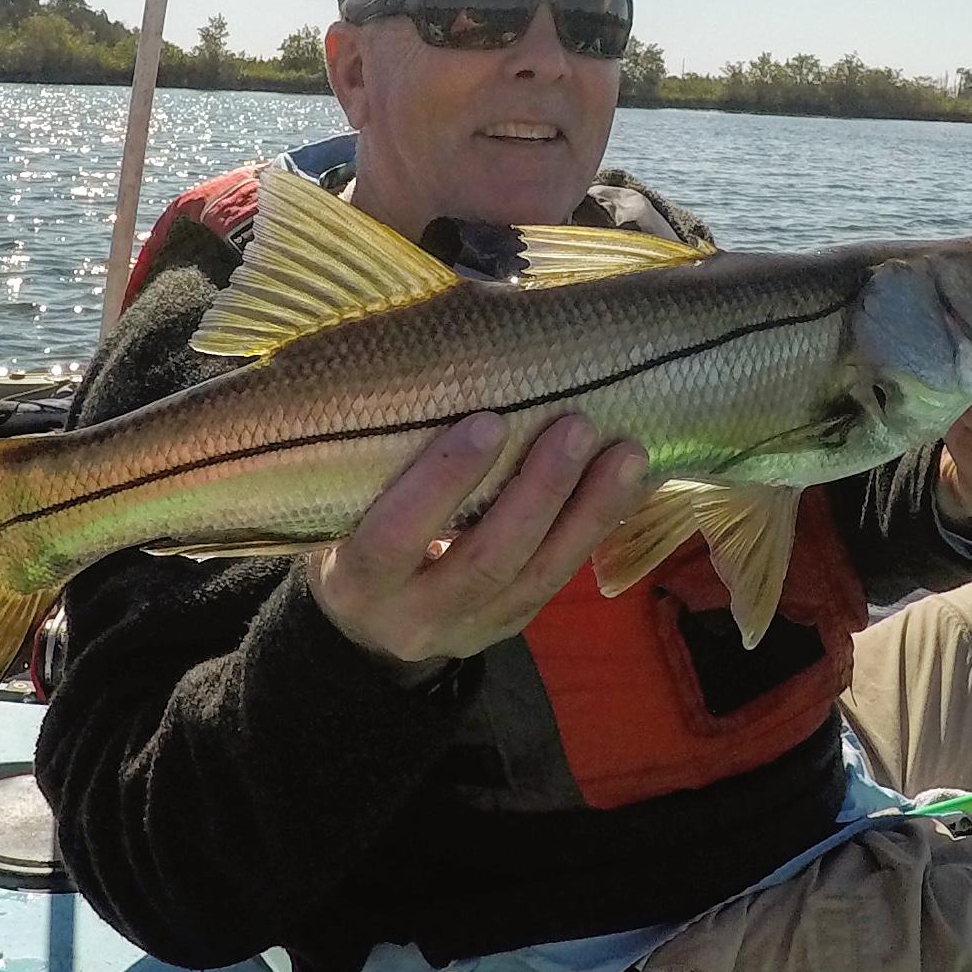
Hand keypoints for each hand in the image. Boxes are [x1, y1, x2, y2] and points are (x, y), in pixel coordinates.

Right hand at [310, 412, 649, 681]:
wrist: (363, 619)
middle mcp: (411, 617)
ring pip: (536, 578)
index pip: (394, 537)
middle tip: (575, 427)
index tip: (488, 421)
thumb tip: (453, 340)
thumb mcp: (342, 502)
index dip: (442, 482)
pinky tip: (629, 485)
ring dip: (586, 514)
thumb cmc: (350, 526)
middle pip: (485, 562)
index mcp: (356, 580)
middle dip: (537, 494)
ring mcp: (467, 630)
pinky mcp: (509, 627)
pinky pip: (558, 581)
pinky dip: (596, 529)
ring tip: (625, 454)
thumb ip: (383, 453)